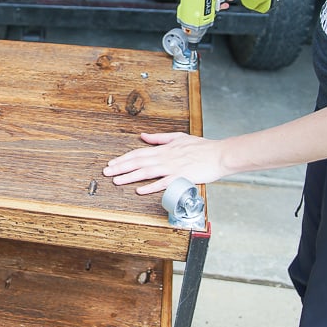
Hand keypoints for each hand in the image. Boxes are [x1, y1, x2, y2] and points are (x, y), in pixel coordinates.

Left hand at [102, 132, 225, 194]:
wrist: (220, 154)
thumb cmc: (202, 147)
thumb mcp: (178, 137)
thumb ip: (159, 138)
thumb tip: (143, 136)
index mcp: (164, 149)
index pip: (138, 153)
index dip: (124, 158)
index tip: (111, 163)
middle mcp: (165, 157)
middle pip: (138, 162)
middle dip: (121, 167)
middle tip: (107, 172)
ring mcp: (172, 167)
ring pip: (146, 172)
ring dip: (130, 176)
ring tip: (117, 181)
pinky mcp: (181, 177)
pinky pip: (163, 183)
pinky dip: (150, 186)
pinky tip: (139, 190)